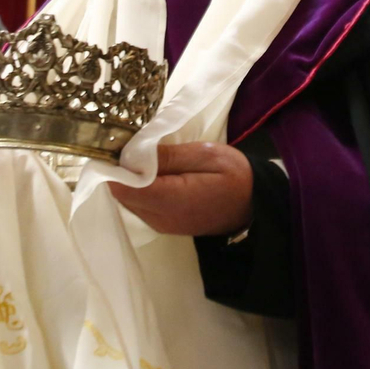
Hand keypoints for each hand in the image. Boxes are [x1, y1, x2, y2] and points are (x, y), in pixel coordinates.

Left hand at [108, 142, 253, 236]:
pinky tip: (150, 171)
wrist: (254, 205)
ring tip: (140, 154)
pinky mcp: (164, 225)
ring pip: (128, 200)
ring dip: (128, 179)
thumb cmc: (235, 175)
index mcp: (172, 201)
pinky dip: (138, 188)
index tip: (115, 143)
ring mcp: (161, 225)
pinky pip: (139, 205)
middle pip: (122, 194)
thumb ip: (168, 156)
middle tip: (128, 143)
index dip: (115, 165)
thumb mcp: (205, 155)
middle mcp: (160, 219)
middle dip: (119, 170)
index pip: (125, 186)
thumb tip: (132, 154)